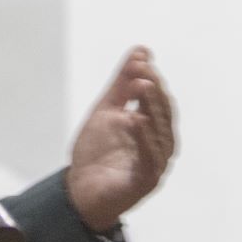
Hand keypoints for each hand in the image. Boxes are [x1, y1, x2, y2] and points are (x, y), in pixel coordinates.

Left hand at [66, 46, 176, 231]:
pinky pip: (150, 159)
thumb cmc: (96, 152)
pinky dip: (144, 139)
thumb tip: (142, 51)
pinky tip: (136, 121)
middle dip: (154, 91)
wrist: (78, 191)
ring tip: (141, 88)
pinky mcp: (145, 182)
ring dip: (152, 110)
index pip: (159, 100)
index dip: (151, 79)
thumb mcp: (107, 111)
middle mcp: (160, 145)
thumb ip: (122, 84)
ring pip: (161, 135)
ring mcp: (155, 164)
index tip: (140, 60)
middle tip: (143, 72)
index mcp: (154, 128)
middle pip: (164, 115)